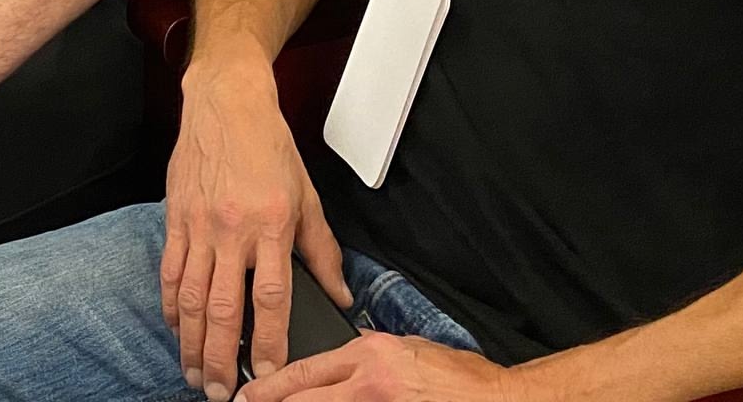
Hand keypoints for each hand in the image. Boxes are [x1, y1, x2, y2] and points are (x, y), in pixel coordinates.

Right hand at [165, 62, 350, 399]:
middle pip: (222, 309)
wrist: (226, 102)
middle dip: (220, 358)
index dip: (267, 342)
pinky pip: (169, 271)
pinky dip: (170, 306)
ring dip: (190, 343)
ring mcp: (199, 225)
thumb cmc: (269, 147)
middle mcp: (232, 229)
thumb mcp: (307, 196)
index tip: (266, 376)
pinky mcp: (176, 217)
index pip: (269, 298)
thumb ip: (323, 251)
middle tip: (219, 393)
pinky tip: (176, 329)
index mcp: (271, 225)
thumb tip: (340, 295)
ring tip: (195, 374)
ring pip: (189, 297)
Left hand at [240, 334, 504, 401]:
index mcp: (368, 355)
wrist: (495, 400)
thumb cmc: (457, 376)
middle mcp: (366, 384)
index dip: (270, 387)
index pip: (305, 371)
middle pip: (303, 399)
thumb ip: (368, 350)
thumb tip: (341, 352)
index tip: (247, 394)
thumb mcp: (406, 347)